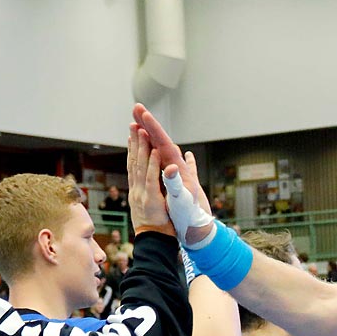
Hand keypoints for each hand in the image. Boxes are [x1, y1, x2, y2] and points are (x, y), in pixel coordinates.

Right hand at [132, 105, 215, 243]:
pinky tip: (166, 147)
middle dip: (148, 124)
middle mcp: (179, 166)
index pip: (163, 142)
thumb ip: (174, 183)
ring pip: (163, 147)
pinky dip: (162, 150)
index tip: (141, 111)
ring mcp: (180, 171)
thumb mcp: (181, 199)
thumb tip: (171, 166)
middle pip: (162, 140)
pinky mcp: (180, 178)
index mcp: (178, 168)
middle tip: (136, 107)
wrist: (200, 228)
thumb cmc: (189, 215)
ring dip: (152, 134)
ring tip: (141, 122)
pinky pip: (168, 159)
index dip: (152, 127)